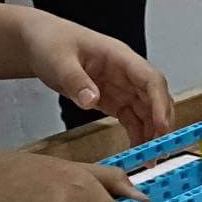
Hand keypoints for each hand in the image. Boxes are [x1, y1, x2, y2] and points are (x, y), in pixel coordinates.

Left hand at [21, 12, 174, 145]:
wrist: (39, 43)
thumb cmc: (51, 42)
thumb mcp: (59, 60)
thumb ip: (76, 81)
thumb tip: (91, 100)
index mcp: (120, 57)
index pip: (151, 80)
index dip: (159, 103)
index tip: (162, 127)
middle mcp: (127, 73)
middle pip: (156, 99)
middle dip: (161, 124)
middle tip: (159, 150)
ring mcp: (122, 87)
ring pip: (147, 112)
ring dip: (152, 134)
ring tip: (149, 159)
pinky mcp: (114, 100)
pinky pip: (133, 120)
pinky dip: (138, 136)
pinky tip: (137, 152)